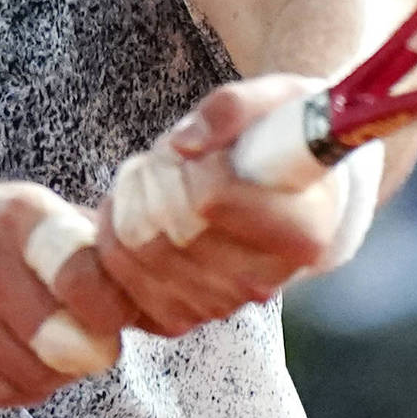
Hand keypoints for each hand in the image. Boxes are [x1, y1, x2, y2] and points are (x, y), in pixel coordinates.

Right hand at [0, 181, 136, 407]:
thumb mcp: (45, 217)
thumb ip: (103, 254)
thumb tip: (171, 304)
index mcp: (20, 214)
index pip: (81, 274)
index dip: (110, 310)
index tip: (113, 317)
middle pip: (63, 342)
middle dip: (89, 349)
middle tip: (89, 338)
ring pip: (35, 375)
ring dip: (57, 373)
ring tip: (47, 344)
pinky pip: (1, 394)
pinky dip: (21, 386)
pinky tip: (14, 355)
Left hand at [95, 74, 345, 336]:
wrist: (282, 189)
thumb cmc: (281, 141)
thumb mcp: (276, 100)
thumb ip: (235, 109)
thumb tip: (187, 143)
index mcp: (302, 228)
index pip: (211, 201)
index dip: (189, 169)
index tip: (197, 152)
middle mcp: (265, 278)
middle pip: (168, 233)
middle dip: (152, 184)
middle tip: (166, 161)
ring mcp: (221, 302)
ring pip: (138, 259)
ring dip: (127, 211)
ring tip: (153, 185)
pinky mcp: (183, 317)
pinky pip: (122, 290)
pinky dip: (114, 247)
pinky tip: (134, 219)